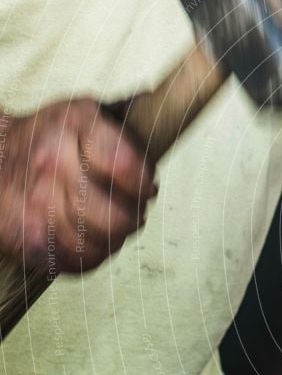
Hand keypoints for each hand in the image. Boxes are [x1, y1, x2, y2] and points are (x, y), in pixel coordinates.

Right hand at [0, 98, 155, 271]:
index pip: (125, 166)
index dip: (145, 184)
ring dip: (114, 239)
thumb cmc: (56, 135)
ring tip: (109, 223)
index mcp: (75, 126)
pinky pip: (77, 262)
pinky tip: (89, 237)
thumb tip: (162, 113)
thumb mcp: (88, 112)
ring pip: (99, 245)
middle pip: (115, 218)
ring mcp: (35, 204)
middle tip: (131, 210)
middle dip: (133, 218)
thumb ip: (128, 119)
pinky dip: (92, 255)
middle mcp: (52, 164)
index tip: (147, 188)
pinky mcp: (25, 237)